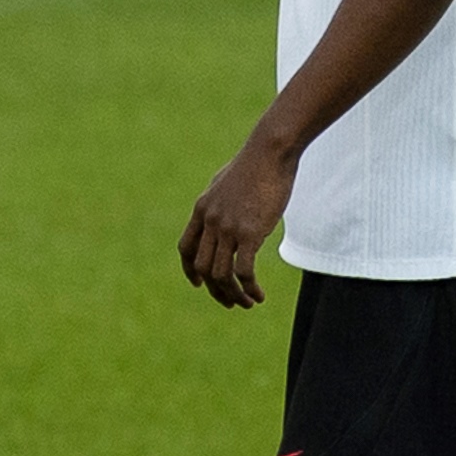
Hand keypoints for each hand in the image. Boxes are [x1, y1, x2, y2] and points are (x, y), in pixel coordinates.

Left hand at [180, 132, 297, 310]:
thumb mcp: (226, 182)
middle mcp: (210, 222)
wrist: (269, 152)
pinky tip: (259, 295)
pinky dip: (249, 288)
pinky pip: (243, 271)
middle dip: (215, 290)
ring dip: (233, 295)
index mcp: (201, 210)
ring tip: (248, 303)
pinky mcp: (249, 233)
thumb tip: (223, 208)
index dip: (190, 270)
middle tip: (231, 302)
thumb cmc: (254, 165)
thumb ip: (220, 201)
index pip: (186, 248)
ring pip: (221, 275)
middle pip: (203, 267)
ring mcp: (227, 228)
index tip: (199, 284)